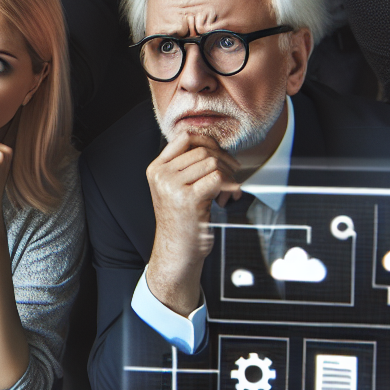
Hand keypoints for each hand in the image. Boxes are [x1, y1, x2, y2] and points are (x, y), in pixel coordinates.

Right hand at [145, 133, 241, 315]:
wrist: (176, 252)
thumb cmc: (181, 221)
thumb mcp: (175, 189)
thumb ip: (186, 167)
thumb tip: (214, 146)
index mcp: (156, 169)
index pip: (184, 138)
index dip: (207, 140)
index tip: (220, 154)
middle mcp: (161, 175)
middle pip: (202, 149)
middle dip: (224, 160)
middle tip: (233, 174)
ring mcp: (172, 186)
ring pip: (211, 162)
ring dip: (228, 174)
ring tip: (229, 190)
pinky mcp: (187, 198)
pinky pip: (217, 178)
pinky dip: (230, 185)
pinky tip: (230, 196)